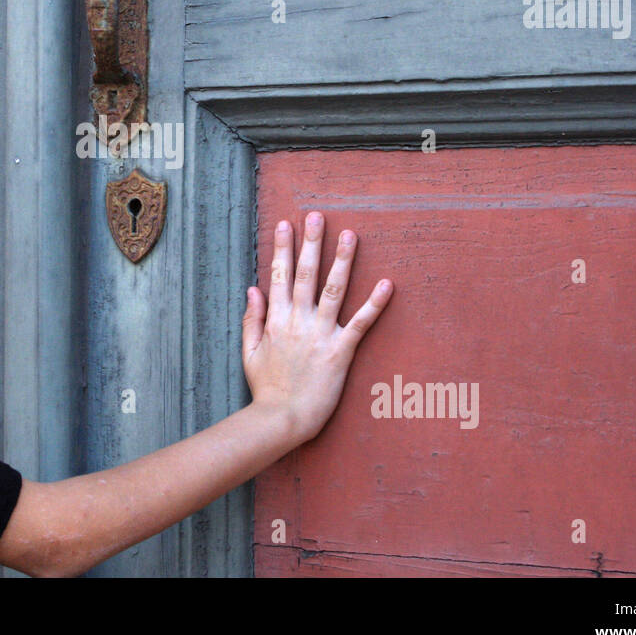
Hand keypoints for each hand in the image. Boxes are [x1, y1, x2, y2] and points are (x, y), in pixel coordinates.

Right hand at [242, 211, 393, 445]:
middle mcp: (298, 321)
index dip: (283, 248)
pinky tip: (386, 284)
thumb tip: (253, 289)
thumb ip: (252, 319)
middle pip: (305, 274)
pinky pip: (360, 324)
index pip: (279, 275)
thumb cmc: (266, 389)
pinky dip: (374, 304)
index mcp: (276, 320)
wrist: (282, 419)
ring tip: (350, 234)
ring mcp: (320, 334)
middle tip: (317, 215)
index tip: (286, 224)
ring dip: (343, 260)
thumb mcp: (249, 352)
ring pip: (333, 290)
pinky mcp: (340, 352)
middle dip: (311, 242)